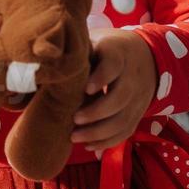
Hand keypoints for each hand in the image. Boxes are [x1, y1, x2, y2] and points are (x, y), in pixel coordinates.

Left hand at [70, 28, 156, 151]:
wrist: (145, 56)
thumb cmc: (105, 51)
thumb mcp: (93, 43)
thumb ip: (75, 54)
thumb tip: (43, 64)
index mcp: (117, 53)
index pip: (112, 64)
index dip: (101, 77)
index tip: (85, 89)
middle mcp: (131, 76)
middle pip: (120, 96)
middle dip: (97, 111)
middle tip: (74, 118)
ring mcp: (138, 96)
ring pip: (124, 118)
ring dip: (99, 132)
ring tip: (74, 136)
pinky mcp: (138, 112)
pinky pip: (127, 130)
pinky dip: (108, 141)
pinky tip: (88, 145)